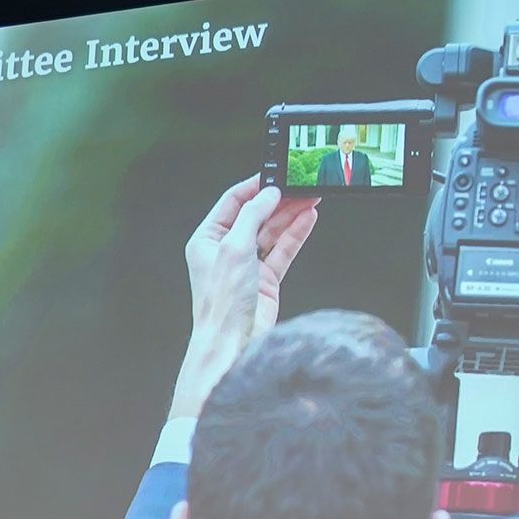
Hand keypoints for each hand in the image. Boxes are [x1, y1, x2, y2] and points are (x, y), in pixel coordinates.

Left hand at [170, 173, 318, 420]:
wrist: (233, 343)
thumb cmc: (222, 303)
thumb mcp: (234, 247)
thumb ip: (252, 216)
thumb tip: (267, 195)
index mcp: (207, 239)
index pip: (233, 202)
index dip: (255, 187)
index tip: (275, 175)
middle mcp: (226, 251)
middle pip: (256, 216)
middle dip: (279, 201)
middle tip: (301, 186)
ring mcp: (247, 266)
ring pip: (272, 232)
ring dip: (291, 215)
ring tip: (311, 198)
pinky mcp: (266, 280)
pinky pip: (283, 251)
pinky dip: (296, 235)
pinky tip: (307, 219)